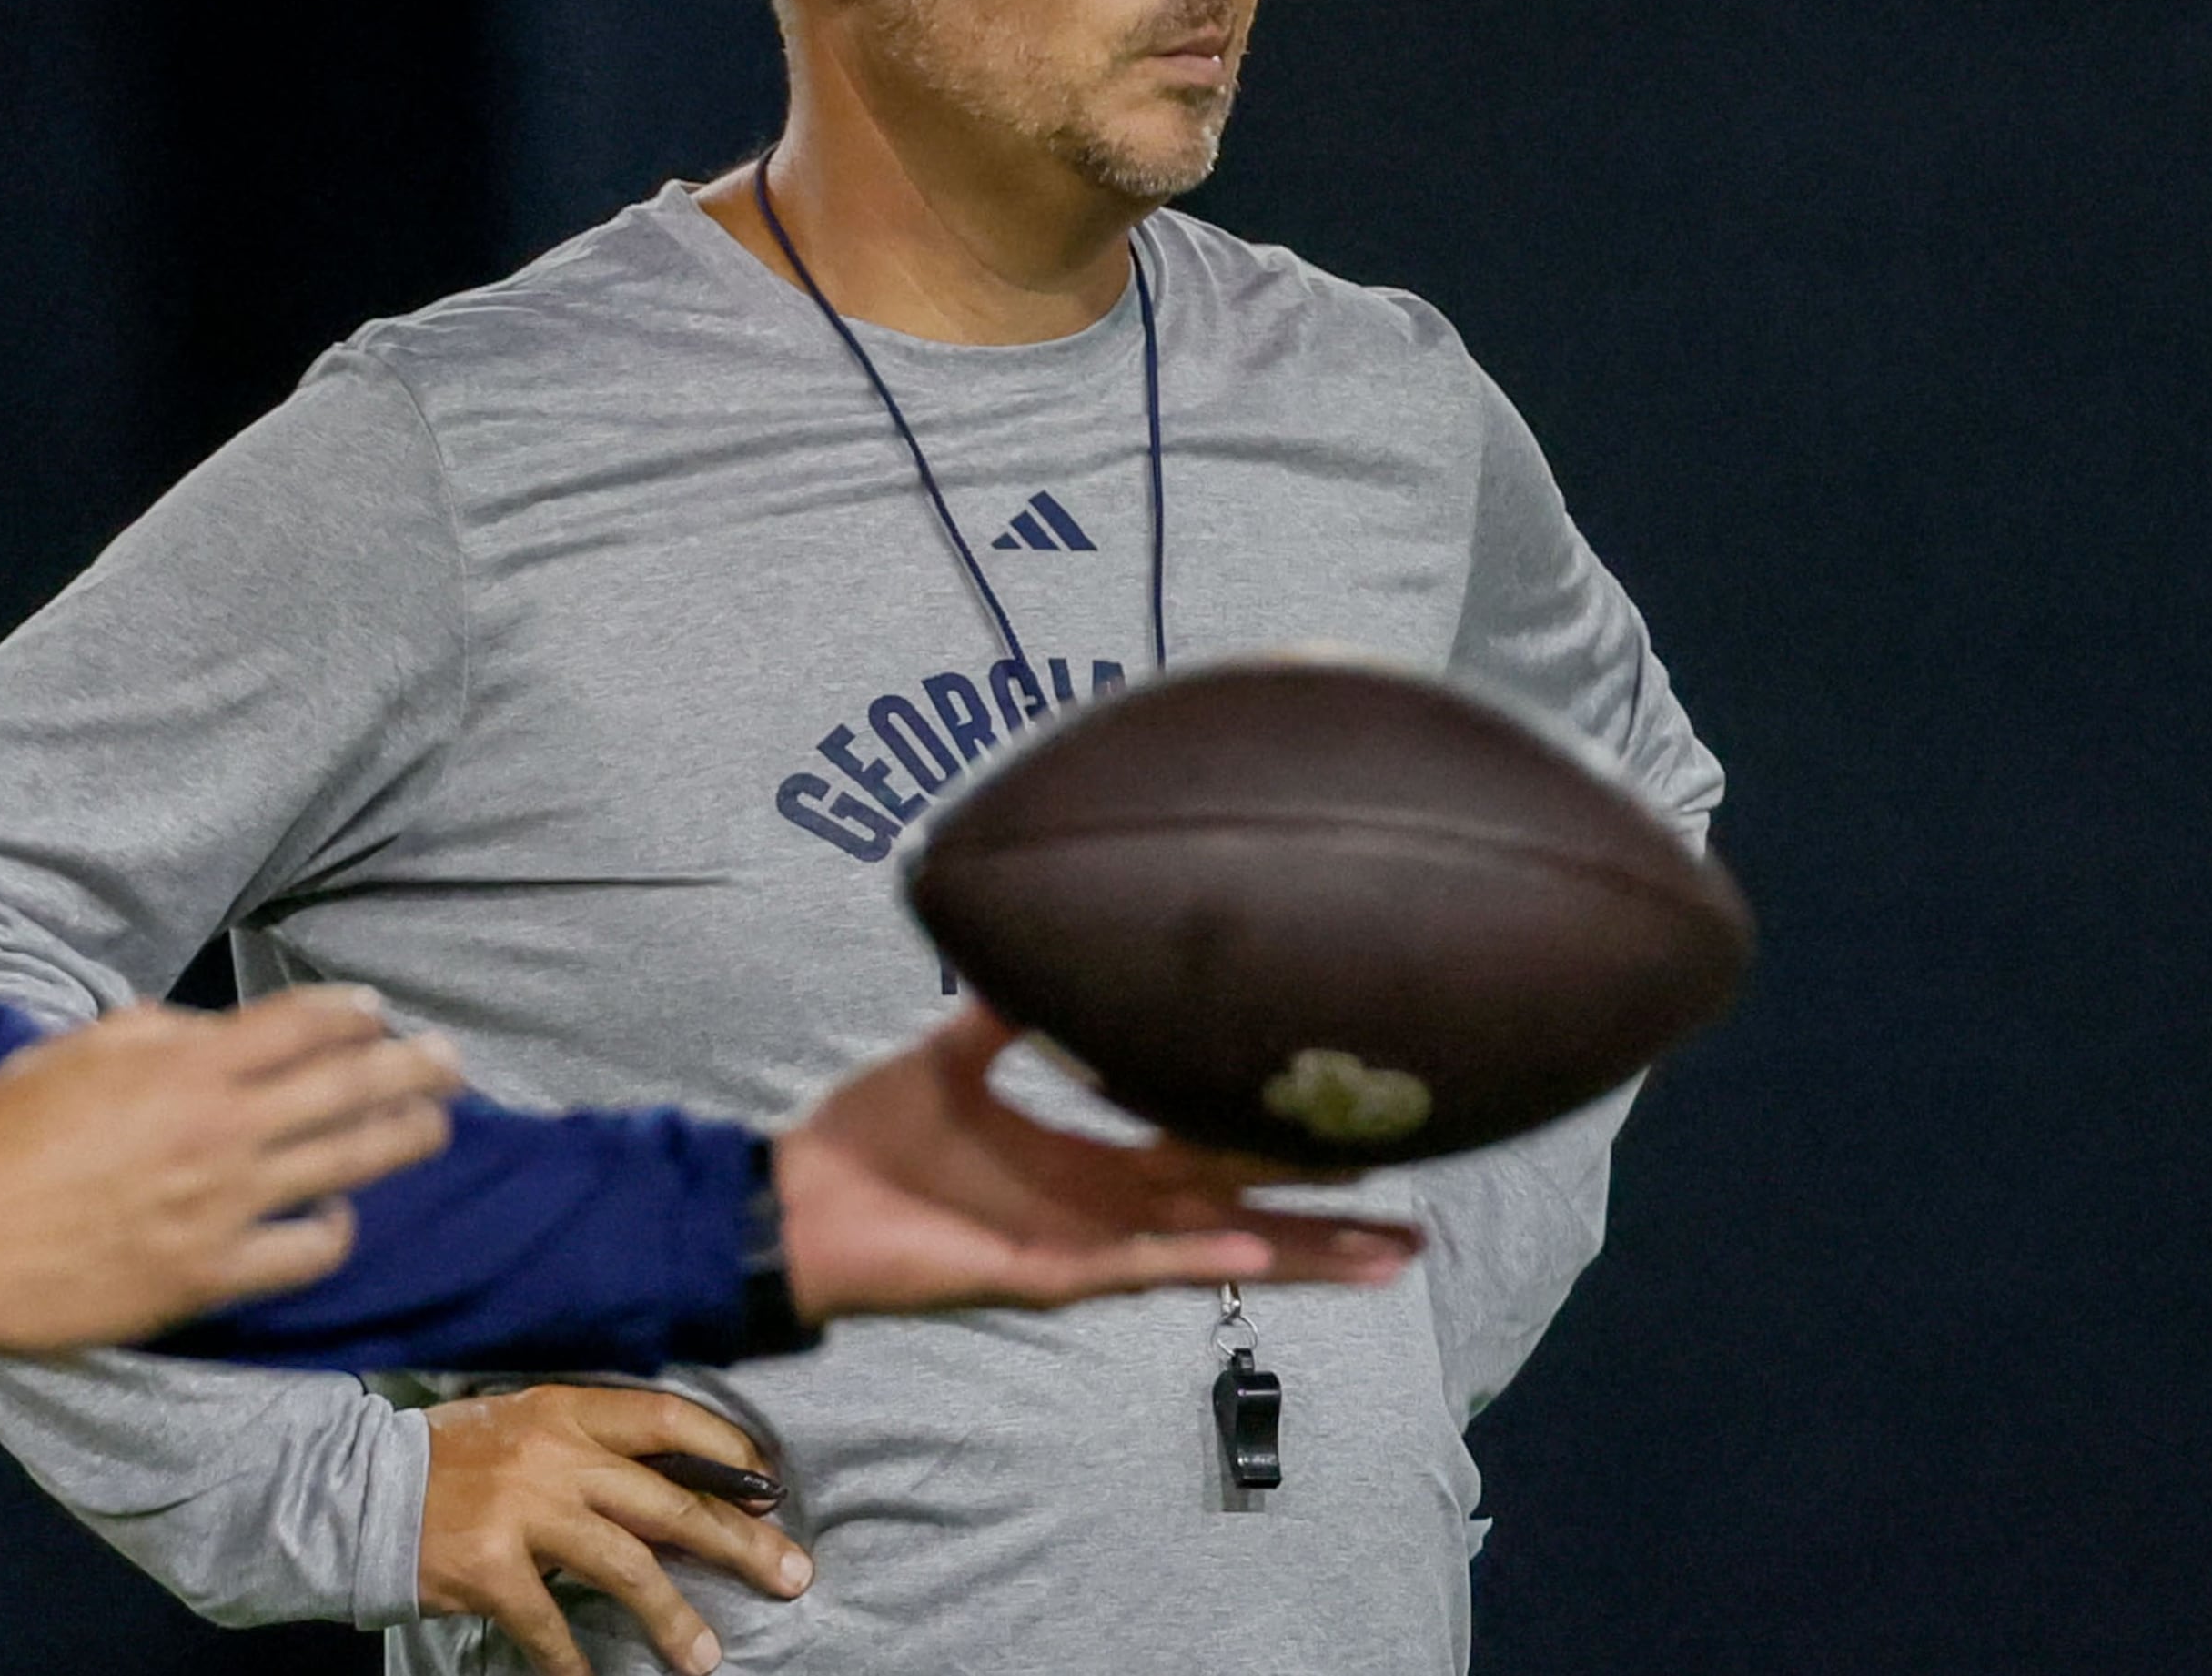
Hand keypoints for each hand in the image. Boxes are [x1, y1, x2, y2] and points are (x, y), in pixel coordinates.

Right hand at [0, 987, 461, 1360]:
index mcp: (185, 1064)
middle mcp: (221, 1129)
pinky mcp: (211, 1276)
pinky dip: (334, 1231)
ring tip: (435, 1124)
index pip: (303, 1022)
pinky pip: (305, 1253)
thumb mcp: (70, 1052)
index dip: (354, 1010)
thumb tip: (198, 1030)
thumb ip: (147, 1033)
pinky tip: (339, 1219)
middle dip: (414, 1065)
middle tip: (452, 1059)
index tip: (378, 1009)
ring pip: (350, 1163)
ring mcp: (224, 1206)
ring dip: (404, 1136)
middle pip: (350, 1084)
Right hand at [419, 1384, 811, 1675]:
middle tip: (792, 1574)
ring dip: (673, 1617)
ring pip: (625, 1566)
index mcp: (567, 1409)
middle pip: (669, 1501)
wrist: (361, 1488)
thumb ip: (592, 1446)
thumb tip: (679, 1485)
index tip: (770, 1490)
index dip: (727, 1453)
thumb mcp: (527, 1428)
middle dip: (739, 1542)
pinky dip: (574, 1661)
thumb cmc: (455, 1461)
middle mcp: (554, 1454)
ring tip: (706, 1657)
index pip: (668, 1419)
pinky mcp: (490, 1566)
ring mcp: (522, 1510)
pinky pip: (549, 1624)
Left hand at [772, 1001, 1422, 1319]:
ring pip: (1214, 1245)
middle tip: (1415, 1218)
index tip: (1350, 1130)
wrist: (796, 1196)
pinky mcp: (1044, 1273)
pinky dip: (1197, 1254)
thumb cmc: (866, 1139)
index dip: (1275, 1143)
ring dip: (1296, 1250)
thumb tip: (1041, 938)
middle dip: (1324, 1218)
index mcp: (1087, 1159)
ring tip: (1385, 1255)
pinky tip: (1258, 1247)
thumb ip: (1002, 1009)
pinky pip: (1135, 1261)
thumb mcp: (947, 1054)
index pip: (1206, 1148)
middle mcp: (1100, 1207)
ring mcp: (1081, 1245)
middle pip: (1239, 1208)